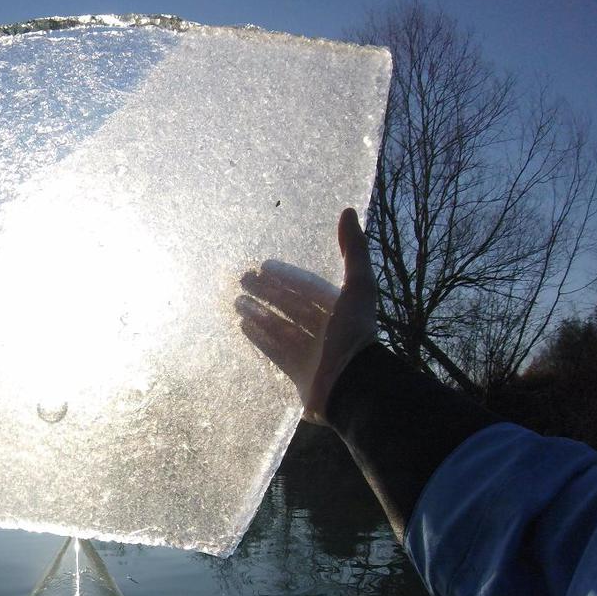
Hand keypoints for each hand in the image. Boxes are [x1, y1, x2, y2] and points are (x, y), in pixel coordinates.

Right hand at [235, 208, 376, 423]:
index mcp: (339, 309)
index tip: (264, 265)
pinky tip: (242, 326)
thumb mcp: (359, 286)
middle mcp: (324, 329)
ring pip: (279, 326)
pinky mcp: (297, 372)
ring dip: (258, 312)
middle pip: (290, 305)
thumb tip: (348, 211)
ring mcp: (310, 352)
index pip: (307, 287)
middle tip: (242, 279)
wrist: (351, 384)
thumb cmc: (354, 333)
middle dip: (267, 291)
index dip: (287, 275)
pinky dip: (259, 337)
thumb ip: (354, 250)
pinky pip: (274, 351)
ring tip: (236, 301)